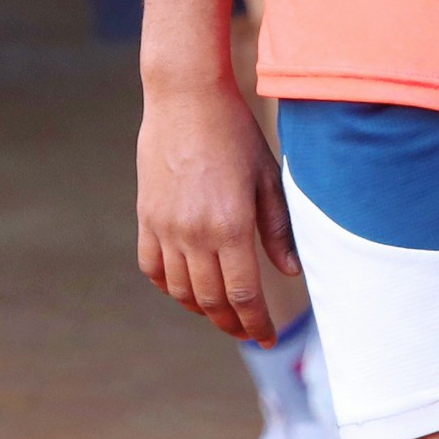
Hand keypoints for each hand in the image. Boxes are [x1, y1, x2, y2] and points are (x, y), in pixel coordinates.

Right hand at [137, 77, 297, 341]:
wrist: (186, 99)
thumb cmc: (235, 133)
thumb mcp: (266, 178)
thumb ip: (277, 228)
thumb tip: (291, 272)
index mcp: (230, 226)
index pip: (243, 296)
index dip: (256, 323)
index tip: (267, 338)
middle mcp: (194, 234)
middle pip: (211, 301)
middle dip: (232, 324)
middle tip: (247, 333)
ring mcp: (165, 227)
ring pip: (180, 291)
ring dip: (202, 310)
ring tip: (220, 314)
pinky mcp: (147, 217)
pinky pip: (153, 267)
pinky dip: (170, 287)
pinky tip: (186, 288)